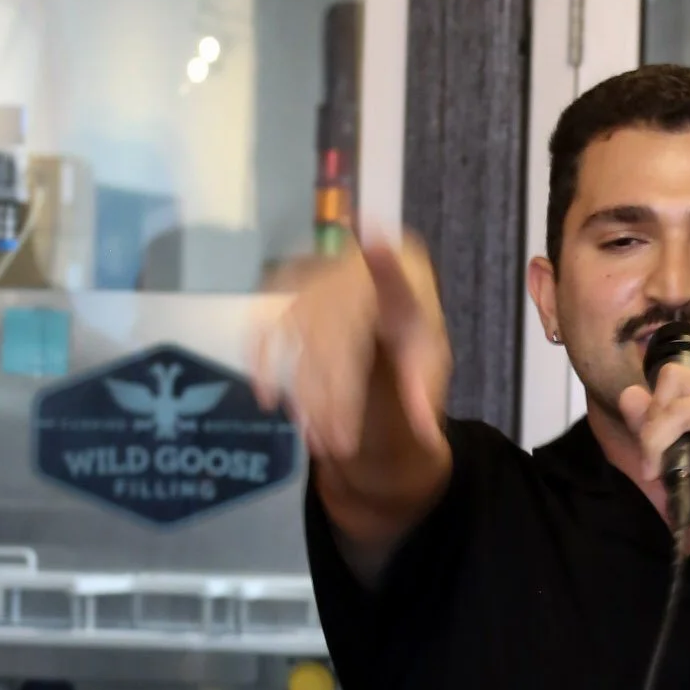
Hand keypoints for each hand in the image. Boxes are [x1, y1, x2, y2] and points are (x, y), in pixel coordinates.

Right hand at [251, 234, 450, 469]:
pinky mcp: (290, 290)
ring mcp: (317, 282)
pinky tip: (267, 398)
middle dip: (338, 399)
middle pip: (339, 342)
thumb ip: (424, 391)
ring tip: (318, 441)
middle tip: (342, 447)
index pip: (389, 292)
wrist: (389, 283)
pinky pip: (269, 320)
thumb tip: (428, 436)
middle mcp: (351, 278)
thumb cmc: (410, 325)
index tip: (372, 243)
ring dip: (307, 394)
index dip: (381, 266)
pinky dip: (262, 358)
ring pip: (304, 341)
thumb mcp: (427, 354)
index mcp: (394, 287)